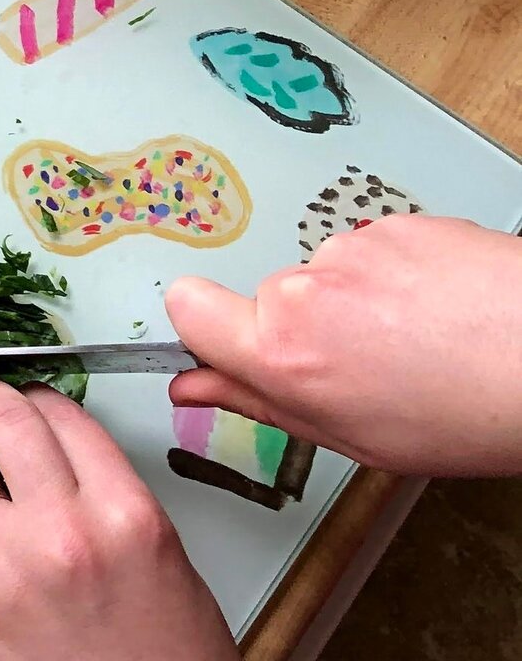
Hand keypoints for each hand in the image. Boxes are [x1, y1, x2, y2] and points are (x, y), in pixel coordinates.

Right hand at [167, 215, 521, 476]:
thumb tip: (192, 388)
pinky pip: (377, 250)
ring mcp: (352, 249)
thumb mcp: (355, 436)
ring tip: (426, 337)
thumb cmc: (472, 415)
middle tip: (375, 364)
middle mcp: (305, 291)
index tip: (237, 345)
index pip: (187, 307)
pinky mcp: (398, 223)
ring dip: (363, 301)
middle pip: (274, 299)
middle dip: (310, 327)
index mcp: (284, 355)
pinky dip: (404, 276)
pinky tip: (446, 309)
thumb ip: (261, 403)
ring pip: (329, 275)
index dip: (208, 327)